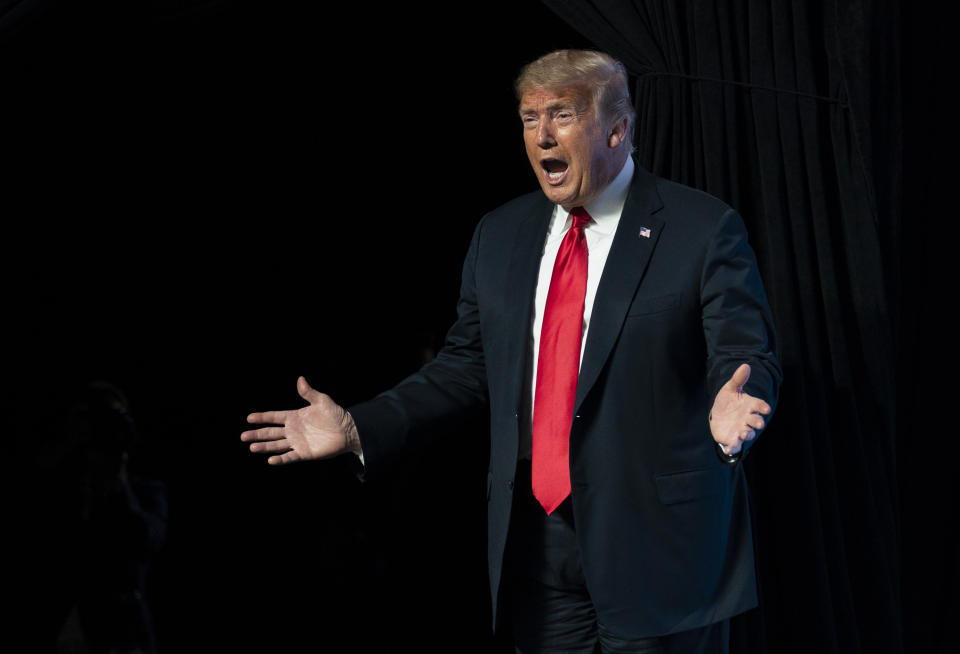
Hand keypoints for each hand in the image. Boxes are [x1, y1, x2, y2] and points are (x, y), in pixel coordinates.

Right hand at [241, 377, 360, 464]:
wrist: (348, 430)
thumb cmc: (335, 414)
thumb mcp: (321, 400)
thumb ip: (309, 392)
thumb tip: (300, 379)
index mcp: (294, 417)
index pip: (274, 417)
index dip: (262, 417)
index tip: (249, 418)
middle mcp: (293, 430)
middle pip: (271, 432)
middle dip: (257, 434)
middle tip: (243, 436)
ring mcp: (297, 442)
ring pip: (276, 445)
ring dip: (264, 447)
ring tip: (252, 447)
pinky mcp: (304, 453)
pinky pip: (290, 457)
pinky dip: (280, 459)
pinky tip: (270, 460)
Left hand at [709, 363, 770, 455]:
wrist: (717, 415)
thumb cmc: (728, 401)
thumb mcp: (731, 389)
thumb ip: (738, 379)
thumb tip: (745, 365)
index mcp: (749, 405)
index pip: (758, 405)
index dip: (762, 407)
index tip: (765, 408)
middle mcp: (747, 419)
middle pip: (755, 421)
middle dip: (757, 422)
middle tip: (759, 423)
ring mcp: (741, 429)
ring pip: (747, 434)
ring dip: (746, 434)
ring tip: (743, 433)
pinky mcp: (732, 439)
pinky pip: (734, 445)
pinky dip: (732, 448)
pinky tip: (728, 450)